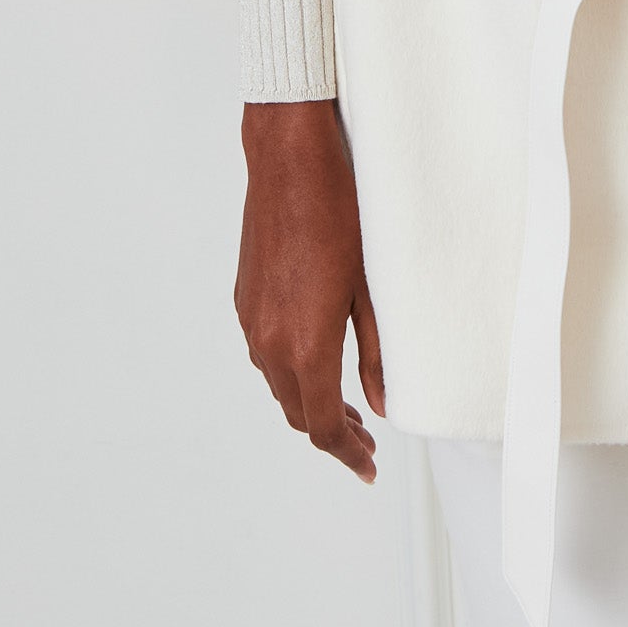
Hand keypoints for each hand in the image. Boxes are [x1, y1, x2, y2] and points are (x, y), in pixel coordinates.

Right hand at [235, 99, 384, 482]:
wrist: (290, 160)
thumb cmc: (342, 212)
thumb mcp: (373, 287)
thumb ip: (377, 353)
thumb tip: (382, 403)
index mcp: (305, 345)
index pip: (323, 426)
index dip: (347, 453)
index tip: (368, 466)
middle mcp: (269, 342)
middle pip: (297, 412)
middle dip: (332, 433)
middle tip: (366, 440)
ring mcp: (251, 320)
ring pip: (279, 384)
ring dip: (310, 402)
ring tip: (348, 404)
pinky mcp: (245, 299)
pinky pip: (266, 353)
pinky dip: (291, 370)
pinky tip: (318, 359)